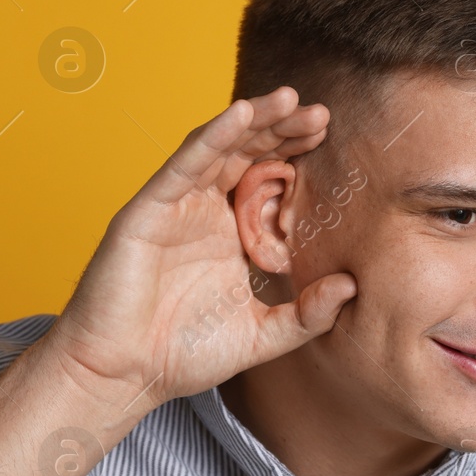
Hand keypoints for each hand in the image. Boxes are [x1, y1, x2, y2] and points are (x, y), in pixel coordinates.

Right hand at [47, 87, 356, 415]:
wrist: (123, 376)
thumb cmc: (185, 354)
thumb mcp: (264, 335)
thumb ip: (309, 315)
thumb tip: (352, 285)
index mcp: (233, 233)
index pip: (269, 179)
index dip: (297, 154)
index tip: (330, 136)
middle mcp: (205, 212)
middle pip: (248, 154)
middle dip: (283, 129)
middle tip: (321, 113)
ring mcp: (176, 207)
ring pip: (219, 148)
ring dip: (254, 120)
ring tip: (290, 99)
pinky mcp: (148, 211)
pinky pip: (184, 165)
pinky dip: (213, 136)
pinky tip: (241, 113)